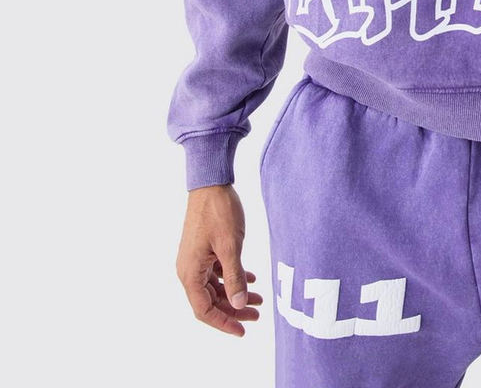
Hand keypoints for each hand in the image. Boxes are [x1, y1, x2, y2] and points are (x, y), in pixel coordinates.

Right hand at [175, 184, 262, 336]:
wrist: (210, 183)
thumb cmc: (218, 212)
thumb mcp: (230, 246)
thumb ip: (234, 276)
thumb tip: (239, 303)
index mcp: (190, 273)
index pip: (204, 310)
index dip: (223, 323)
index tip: (243, 330)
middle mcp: (189, 269)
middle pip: (210, 301)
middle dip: (234, 310)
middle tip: (257, 315)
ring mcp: (196, 259)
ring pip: (215, 287)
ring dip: (235, 294)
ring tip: (259, 299)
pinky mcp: (203, 249)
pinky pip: (217, 272)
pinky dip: (233, 278)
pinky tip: (251, 279)